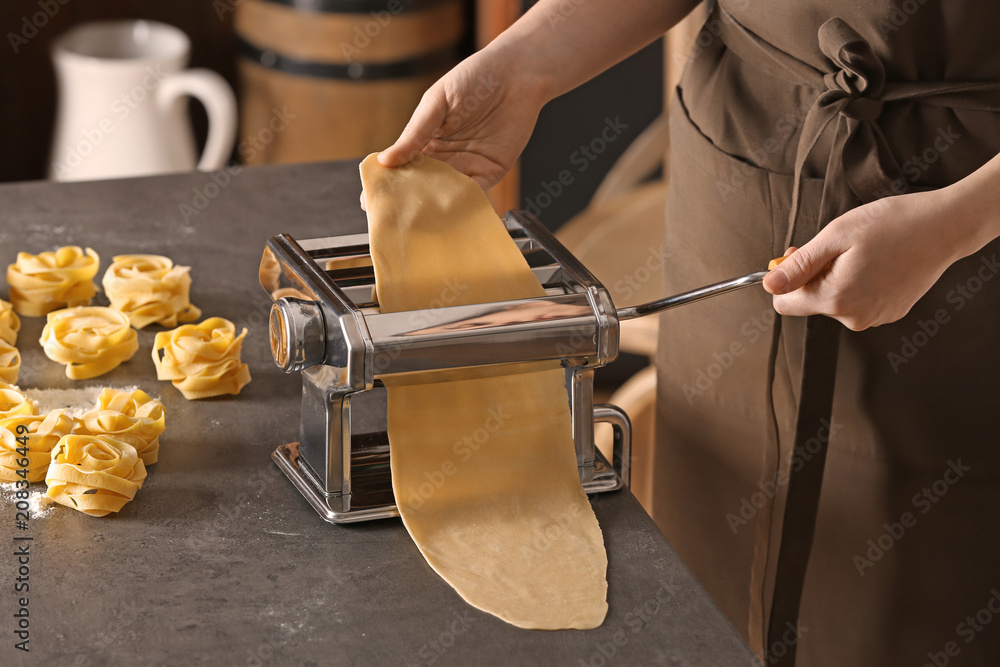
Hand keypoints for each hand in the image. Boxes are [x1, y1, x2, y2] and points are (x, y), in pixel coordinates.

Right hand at [360, 46, 547, 208]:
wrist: (518, 73)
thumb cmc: (476, 77)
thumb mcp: (437, 101)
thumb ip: (415, 132)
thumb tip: (386, 160)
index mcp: (425, 139)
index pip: (401, 167)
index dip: (386, 184)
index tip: (371, 201)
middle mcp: (444, 157)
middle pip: (421, 186)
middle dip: (407, 204)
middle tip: (393, 221)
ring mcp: (466, 166)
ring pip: (445, 194)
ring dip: (433, 209)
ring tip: (419, 224)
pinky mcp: (490, 171)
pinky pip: (475, 194)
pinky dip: (463, 205)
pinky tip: (450, 216)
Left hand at [762, 188, 969, 330]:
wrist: (945, 227)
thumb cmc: (894, 225)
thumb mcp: (836, 236)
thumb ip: (799, 265)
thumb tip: (770, 285)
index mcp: (836, 299)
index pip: (785, 304)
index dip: (787, 277)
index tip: (800, 255)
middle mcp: (854, 316)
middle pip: (811, 301)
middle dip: (815, 274)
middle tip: (836, 246)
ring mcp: (875, 317)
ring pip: (836, 300)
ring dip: (838, 277)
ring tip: (863, 252)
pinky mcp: (890, 313)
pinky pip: (858, 300)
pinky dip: (860, 282)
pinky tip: (878, 262)